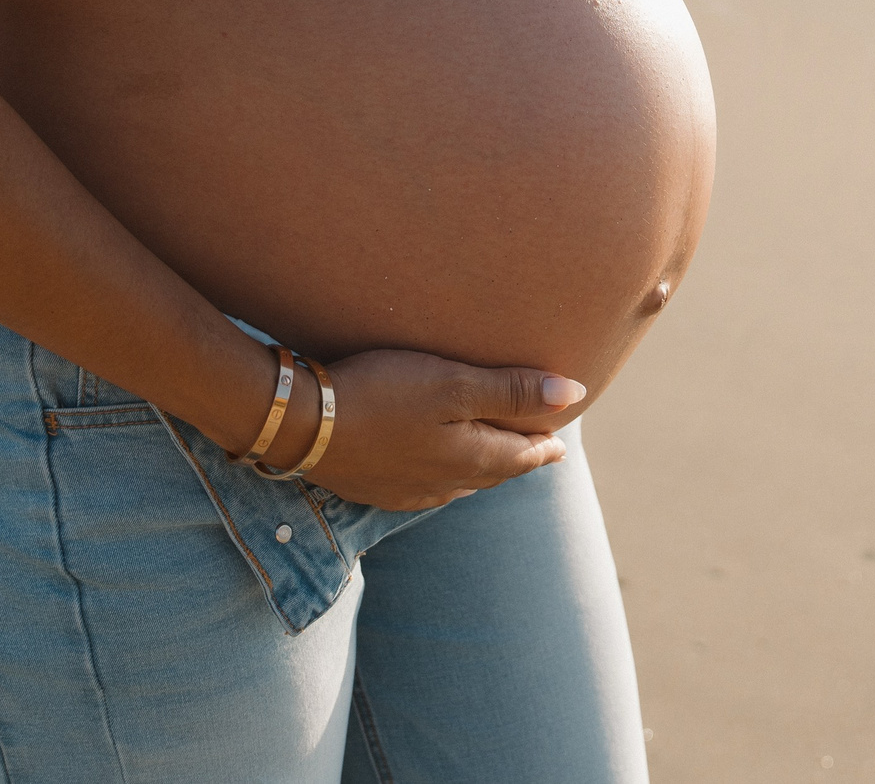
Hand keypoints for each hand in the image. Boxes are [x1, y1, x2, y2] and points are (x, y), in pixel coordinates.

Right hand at [251, 346, 587, 511]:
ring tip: (490, 455)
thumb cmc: (380, 393)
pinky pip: (425, 488)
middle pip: (493, 472)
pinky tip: (434, 469)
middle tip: (535, 449)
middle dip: (517, 459)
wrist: (301, 425)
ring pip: (459, 483)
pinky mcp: (375, 489)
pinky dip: (444, 476)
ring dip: (481, 468)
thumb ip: (511, 390)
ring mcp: (406, 491)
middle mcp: (444, 483)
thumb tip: (573, 393)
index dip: (544, 446)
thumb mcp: (452, 383)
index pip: (521, 456)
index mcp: (470, 457)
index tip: (559, 442)